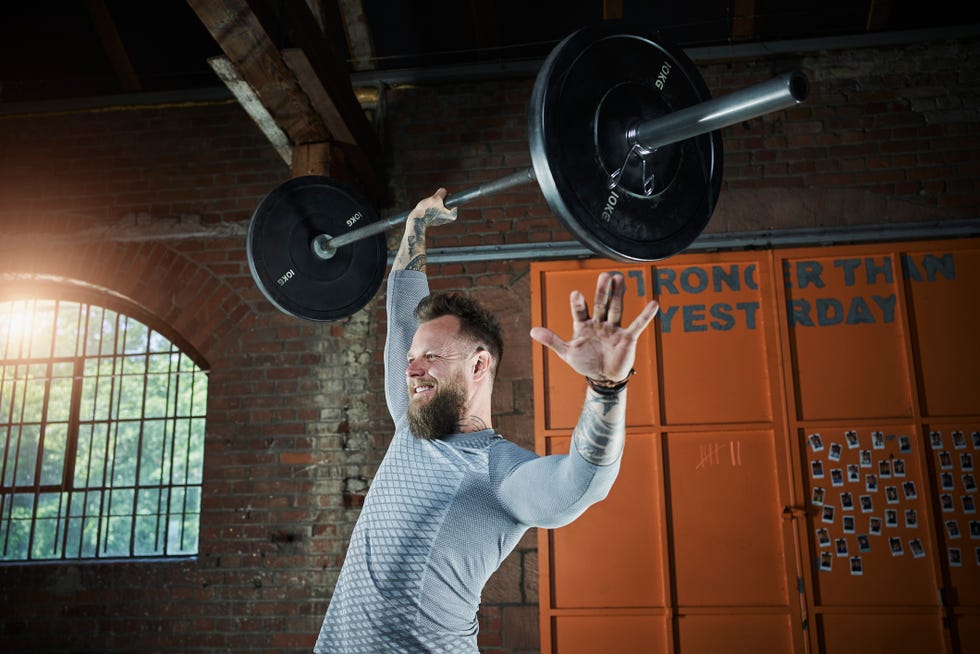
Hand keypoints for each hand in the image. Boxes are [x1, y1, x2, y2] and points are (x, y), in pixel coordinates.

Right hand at [408, 187, 456, 227]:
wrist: (416, 221)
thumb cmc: (426, 210)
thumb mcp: (435, 198)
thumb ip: (442, 192)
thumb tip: (444, 191)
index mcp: (453, 215)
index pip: (452, 201)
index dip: (444, 197)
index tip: (438, 199)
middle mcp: (449, 219)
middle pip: (446, 203)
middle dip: (439, 201)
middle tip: (432, 204)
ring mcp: (443, 220)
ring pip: (440, 207)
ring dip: (435, 205)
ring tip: (429, 208)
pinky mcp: (436, 221)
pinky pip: (435, 211)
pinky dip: (432, 210)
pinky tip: (427, 211)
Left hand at [530, 272, 658, 381]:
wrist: (603, 378)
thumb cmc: (585, 363)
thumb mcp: (566, 353)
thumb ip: (552, 340)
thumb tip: (532, 330)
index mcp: (583, 325)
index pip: (580, 311)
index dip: (578, 303)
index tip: (576, 293)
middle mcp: (599, 323)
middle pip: (601, 304)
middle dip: (602, 291)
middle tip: (604, 275)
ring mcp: (613, 329)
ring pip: (616, 309)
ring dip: (618, 295)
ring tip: (620, 278)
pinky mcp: (627, 337)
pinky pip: (637, 325)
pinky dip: (646, 315)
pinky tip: (653, 304)